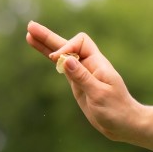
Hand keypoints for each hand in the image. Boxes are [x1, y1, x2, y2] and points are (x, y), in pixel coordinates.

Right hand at [25, 21, 140, 141]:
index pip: (80, 43)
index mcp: (97, 64)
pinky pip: (62, 68)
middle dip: (49, 37)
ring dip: (46, 45)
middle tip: (30, 27)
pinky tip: (41, 51)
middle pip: (67, 45)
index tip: (57, 61)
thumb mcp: (99, 95)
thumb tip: (66, 60)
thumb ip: (82, 77)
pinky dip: (51, 59)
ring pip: (62, 55)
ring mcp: (82, 73)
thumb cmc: (117, 110)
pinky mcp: (77, 83)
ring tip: (29, 36)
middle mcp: (89, 65)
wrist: (124, 124)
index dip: (66, 48)